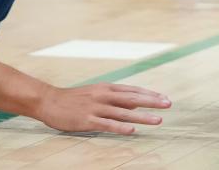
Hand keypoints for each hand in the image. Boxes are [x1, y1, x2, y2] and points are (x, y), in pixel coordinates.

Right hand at [36, 83, 170, 134]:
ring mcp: (96, 108)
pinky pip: (107, 124)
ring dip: (142, 116)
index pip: (133, 90)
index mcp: (106, 88)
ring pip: (123, 112)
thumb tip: (137, 102)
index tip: (165, 98)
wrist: (50, 101)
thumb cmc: (74, 98)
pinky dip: (120, 127)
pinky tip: (132, 130)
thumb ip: (117, 97)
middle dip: (152, 102)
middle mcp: (104, 96)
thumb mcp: (97, 93)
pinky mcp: (87, 120)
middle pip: (132, 98)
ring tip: (157, 120)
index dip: (150, 94)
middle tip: (168, 105)